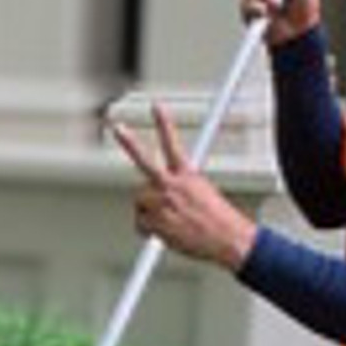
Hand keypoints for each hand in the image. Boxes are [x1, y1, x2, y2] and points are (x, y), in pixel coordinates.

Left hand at [109, 101, 255, 270]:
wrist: (227, 239)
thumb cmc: (219, 219)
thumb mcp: (204, 192)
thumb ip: (182, 186)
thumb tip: (171, 191)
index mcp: (187, 175)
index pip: (173, 142)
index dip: (163, 123)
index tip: (156, 107)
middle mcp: (172, 186)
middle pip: (145, 160)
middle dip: (130, 143)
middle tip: (118, 128)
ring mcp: (162, 203)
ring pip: (139, 199)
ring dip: (148, 208)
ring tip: (166, 217)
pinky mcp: (156, 222)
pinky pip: (140, 223)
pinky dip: (148, 229)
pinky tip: (163, 230)